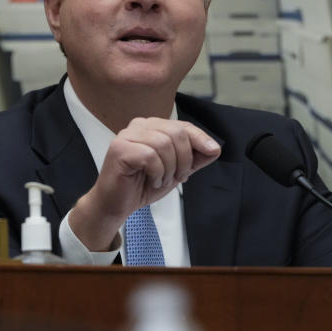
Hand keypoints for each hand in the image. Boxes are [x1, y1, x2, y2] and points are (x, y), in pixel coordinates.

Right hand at [69, 118, 220, 250]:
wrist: (116, 204)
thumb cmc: (142, 185)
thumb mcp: (176, 171)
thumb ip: (194, 160)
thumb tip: (215, 149)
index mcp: (152, 127)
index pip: (182, 126)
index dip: (200, 138)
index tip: (213, 151)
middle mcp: (139, 126)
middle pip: (176, 133)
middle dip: (183, 159)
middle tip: (177, 177)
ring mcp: (127, 135)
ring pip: (164, 144)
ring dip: (169, 169)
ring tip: (161, 180)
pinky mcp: (119, 148)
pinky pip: (150, 156)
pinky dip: (156, 173)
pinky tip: (151, 181)